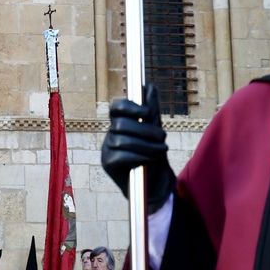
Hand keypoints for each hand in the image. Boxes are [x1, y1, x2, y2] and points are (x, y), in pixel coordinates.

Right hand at [102, 83, 175, 210]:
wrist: (155, 183)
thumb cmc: (154, 154)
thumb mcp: (155, 130)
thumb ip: (151, 110)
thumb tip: (149, 86)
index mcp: (121, 122)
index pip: (116, 107)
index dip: (129, 106)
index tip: (146, 112)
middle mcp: (110, 133)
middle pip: (120, 124)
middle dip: (145, 129)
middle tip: (163, 136)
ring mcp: (107, 148)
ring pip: (122, 140)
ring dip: (146, 145)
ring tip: (161, 149)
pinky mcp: (107, 163)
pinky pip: (121, 156)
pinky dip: (139, 156)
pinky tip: (150, 159)